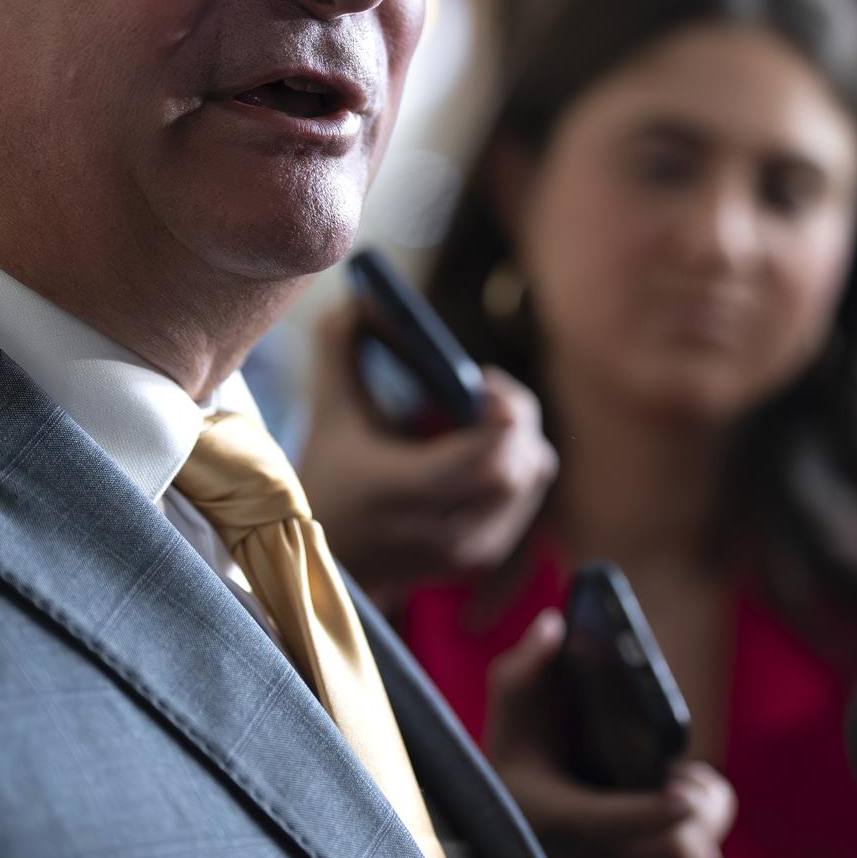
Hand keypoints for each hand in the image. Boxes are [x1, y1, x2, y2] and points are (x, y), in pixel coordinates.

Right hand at [296, 301, 555, 603]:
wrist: (326, 561)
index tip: (480, 379)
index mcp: (406, 491)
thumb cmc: (327, 479)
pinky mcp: (481, 558)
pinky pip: (526, 497)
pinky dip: (516, 464)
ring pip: (530, 478)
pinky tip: (483, 449)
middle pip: (520, 464)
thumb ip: (341, 348)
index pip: (490, 455)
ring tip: (483, 418)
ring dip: (518, 439)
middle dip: (515, 418)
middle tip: (484, 392)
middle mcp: (444, 530)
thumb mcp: (330, 413)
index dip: (504, 408)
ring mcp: (467, 551)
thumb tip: (363, 296)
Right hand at [483, 610, 736, 857]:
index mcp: (563, 823)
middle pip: (691, 851)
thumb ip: (524, 672)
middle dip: (700, 813)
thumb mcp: (507, 727)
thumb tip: (554, 624)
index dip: (687, 800)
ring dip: (691, 842)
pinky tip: (653, 852)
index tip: (683, 777)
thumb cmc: (504, 785)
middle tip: (684, 787)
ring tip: (671, 816)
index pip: (655, 821)